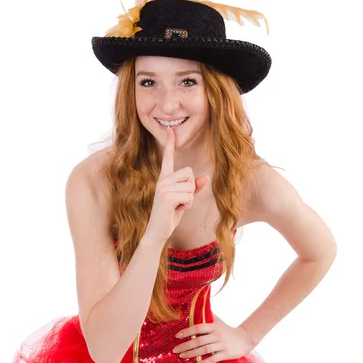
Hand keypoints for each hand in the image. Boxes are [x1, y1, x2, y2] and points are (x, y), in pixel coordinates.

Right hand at [144, 125, 208, 246]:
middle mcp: (163, 180)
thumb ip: (194, 188)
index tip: (170, 130)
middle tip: (180, 201)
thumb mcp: (184, 201)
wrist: (157, 233)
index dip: (169, 144)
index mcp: (164, 179)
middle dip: (191, 188)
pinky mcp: (166, 196)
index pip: (168, 158)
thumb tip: (206, 177)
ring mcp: (163, 187)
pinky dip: (188, 205)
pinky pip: (190, 196)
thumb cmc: (170, 216)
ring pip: (191, 185)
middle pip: (190, 173)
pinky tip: (177, 210)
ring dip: (190, 199)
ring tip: (178, 206)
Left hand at [172, 313, 254, 362]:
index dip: (187, 332)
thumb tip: (195, 306)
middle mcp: (217, 335)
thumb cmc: (227, 330)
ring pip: (204, 350)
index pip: (198, 328)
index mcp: (213, 326)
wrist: (244, 339)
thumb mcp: (218, 321)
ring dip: (191, 354)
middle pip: (199, 340)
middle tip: (174, 350)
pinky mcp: (225, 354)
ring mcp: (221, 345)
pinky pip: (212, 359)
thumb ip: (207, 316)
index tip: (176, 336)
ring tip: (181, 356)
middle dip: (185, 345)